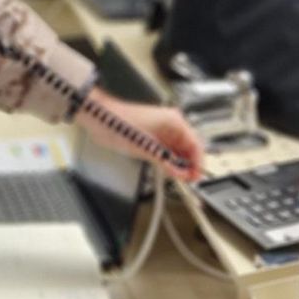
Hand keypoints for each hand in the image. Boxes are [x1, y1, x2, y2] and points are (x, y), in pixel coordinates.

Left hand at [77, 93, 204, 181]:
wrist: (101, 118)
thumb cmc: (120, 123)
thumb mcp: (146, 148)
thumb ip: (165, 162)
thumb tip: (179, 174)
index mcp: (174, 121)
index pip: (195, 145)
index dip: (198, 164)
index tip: (196, 177)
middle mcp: (171, 124)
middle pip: (189, 148)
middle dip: (189, 165)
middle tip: (187, 180)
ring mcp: (162, 130)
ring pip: (179, 151)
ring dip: (179, 164)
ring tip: (179, 178)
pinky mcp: (153, 136)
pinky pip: (168, 150)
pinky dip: (170, 161)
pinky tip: (169, 170)